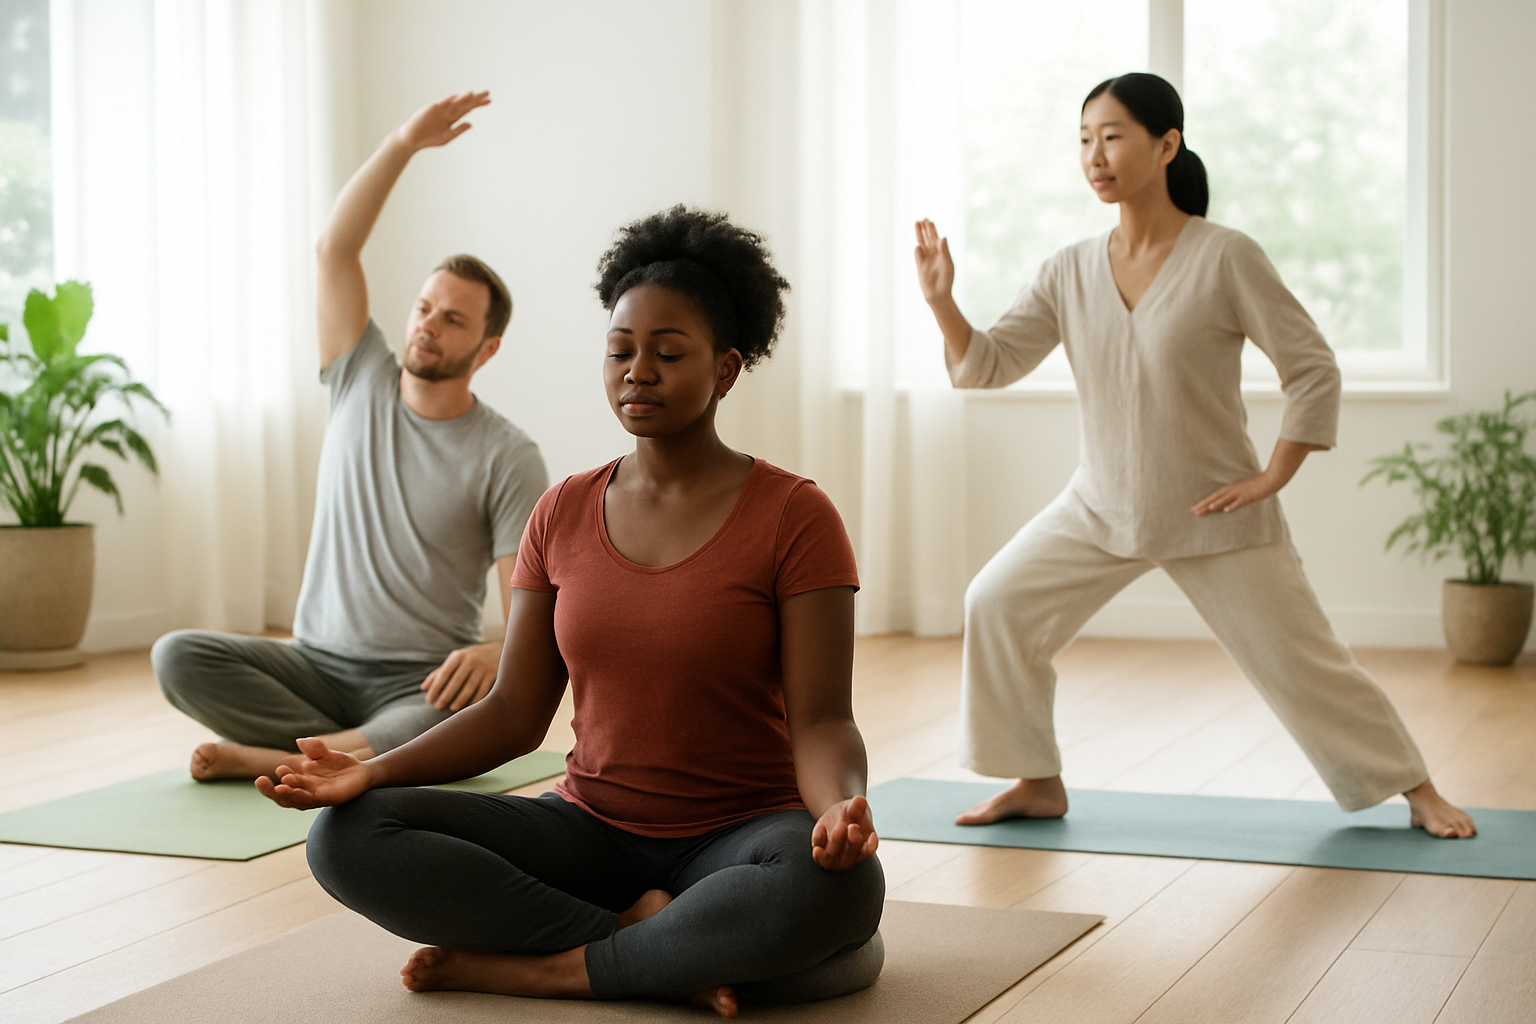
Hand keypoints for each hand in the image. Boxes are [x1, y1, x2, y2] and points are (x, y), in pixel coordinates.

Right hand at [255, 737, 373, 809]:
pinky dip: (302, 796)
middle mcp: (305, 791)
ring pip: (295, 800)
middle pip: (283, 795)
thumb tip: (299, 741)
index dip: (278, 777)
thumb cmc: (340, 764)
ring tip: (279, 787)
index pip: (284, 782)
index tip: (278, 767)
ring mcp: (315, 797)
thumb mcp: (325, 753)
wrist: (362, 772)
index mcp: (301, 780)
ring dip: (286, 794)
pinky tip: (296, 790)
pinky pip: (312, 800)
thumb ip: (314, 748)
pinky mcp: (327, 799)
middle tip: (259, 781)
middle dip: (270, 790)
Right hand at [395, 91, 490, 152]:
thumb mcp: (447, 137)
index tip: (490, 101)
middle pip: (465, 103)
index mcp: (453, 118)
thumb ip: (459, 130)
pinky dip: (449, 100)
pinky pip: (442, 103)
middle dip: (476, 98)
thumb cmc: (429, 139)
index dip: (478, 104)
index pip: (468, 109)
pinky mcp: (432, 108)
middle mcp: (448, 111)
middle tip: (488, 92)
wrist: (413, 139)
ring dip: (464, 98)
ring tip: (474, 94)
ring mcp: (440, 109)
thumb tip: (471, 124)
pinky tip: (457, 97)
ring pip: (455, 102)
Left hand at [421, 642, 499, 710]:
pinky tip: (468, 707)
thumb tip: (423, 688)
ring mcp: (483, 668)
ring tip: (452, 709)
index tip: (429, 700)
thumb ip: (439, 672)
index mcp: (458, 656)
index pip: (444, 673)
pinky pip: (483, 691)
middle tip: (438, 707)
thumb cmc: (471, 657)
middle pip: (456, 681)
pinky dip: (475, 701)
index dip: (435, 687)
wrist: (499, 650)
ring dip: (460, 700)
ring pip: (470, 688)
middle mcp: (471, 660)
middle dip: (446, 696)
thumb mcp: (456, 660)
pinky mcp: (494, 675)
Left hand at [811, 795, 878, 870]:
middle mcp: (849, 857)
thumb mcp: (855, 807)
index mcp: (864, 847)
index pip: (869, 850)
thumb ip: (857, 806)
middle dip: (853, 843)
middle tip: (853, 826)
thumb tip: (859, 800)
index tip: (872, 835)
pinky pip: (818, 853)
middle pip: (850, 855)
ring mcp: (833, 857)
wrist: (836, 816)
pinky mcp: (819, 852)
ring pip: (831, 858)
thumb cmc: (851, 814)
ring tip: (839, 827)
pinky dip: (819, 841)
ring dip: (835, 844)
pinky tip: (821, 827)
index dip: (871, 845)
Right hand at [913, 219, 955, 303]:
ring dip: (919, 234)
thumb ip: (944, 251)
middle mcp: (933, 253)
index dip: (932, 229)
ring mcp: (925, 259)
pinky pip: (918, 255)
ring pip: (921, 243)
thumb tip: (942, 237)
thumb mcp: (948, 263)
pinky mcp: (920, 266)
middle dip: (925, 228)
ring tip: (916, 224)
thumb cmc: (946, 279)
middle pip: (927, 238)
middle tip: (922, 219)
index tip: (929, 221)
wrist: (938, 294)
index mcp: (941, 252)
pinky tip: (918, 246)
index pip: (935, 237)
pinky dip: (918, 251)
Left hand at [1192, 470, 1282, 514]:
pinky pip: (1240, 502)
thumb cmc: (1259, 484)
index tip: (1195, 508)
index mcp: (1232, 488)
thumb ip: (1235, 494)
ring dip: (1216, 504)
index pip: (1215, 496)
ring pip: (1226, 499)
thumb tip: (1226, 503)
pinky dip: (1233, 506)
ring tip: (1206, 509)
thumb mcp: (1244, 489)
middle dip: (1205, 504)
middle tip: (1194, 511)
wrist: (1272, 478)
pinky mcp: (1250, 496)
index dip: (1205, 501)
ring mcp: (1241, 493)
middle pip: (1217, 498)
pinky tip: (1226, 510)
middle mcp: (1234, 490)